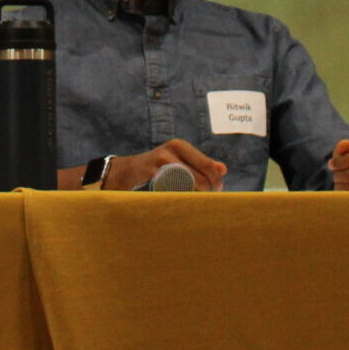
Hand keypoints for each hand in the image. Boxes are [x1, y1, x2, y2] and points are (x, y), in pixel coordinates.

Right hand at [106, 138, 225, 190]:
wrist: (125, 173)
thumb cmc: (156, 171)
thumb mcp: (178, 164)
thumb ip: (199, 165)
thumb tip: (223, 169)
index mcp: (182, 146)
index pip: (209, 165)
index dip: (215, 182)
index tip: (214, 194)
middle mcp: (173, 148)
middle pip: (202, 174)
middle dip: (207, 191)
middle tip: (204, 202)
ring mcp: (161, 158)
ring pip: (189, 181)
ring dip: (193, 196)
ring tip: (192, 203)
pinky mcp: (150, 170)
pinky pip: (171, 186)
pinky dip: (178, 196)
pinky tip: (177, 202)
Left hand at [329, 139, 348, 190]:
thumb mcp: (346, 151)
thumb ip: (343, 147)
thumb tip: (345, 144)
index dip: (340, 162)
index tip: (331, 165)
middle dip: (339, 176)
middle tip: (336, 176)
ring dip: (342, 187)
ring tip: (342, 183)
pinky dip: (348, 197)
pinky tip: (347, 192)